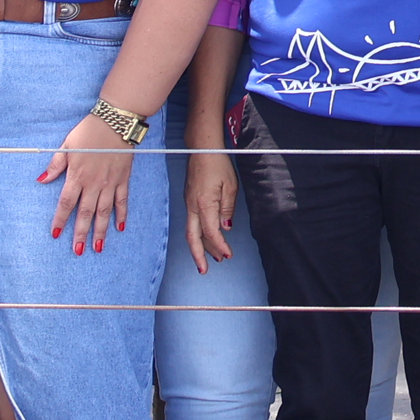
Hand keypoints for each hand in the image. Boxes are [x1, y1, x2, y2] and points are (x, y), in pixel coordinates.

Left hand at [40, 111, 135, 253]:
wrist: (116, 122)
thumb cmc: (88, 132)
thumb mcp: (67, 145)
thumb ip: (55, 165)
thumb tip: (41, 180)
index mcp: (77, 175)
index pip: (66, 203)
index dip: (61, 219)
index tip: (56, 234)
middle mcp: (94, 183)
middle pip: (86, 212)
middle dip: (81, 233)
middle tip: (78, 251)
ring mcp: (110, 183)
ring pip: (104, 211)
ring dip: (100, 230)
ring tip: (97, 247)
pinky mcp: (123, 179)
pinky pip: (122, 200)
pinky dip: (121, 214)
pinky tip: (120, 227)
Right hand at [183, 147, 237, 272]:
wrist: (202, 149)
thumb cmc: (217, 164)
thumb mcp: (230, 186)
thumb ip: (227, 209)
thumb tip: (225, 228)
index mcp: (204, 203)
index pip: (210, 232)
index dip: (219, 246)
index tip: (228, 255)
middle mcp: (192, 206)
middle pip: (193, 237)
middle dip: (198, 256)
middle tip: (205, 270)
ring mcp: (189, 204)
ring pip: (191, 231)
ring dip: (200, 246)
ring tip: (210, 259)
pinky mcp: (189, 200)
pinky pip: (192, 223)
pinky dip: (198, 234)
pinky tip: (206, 239)